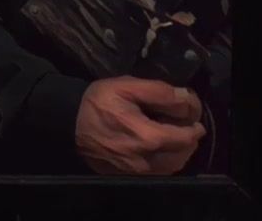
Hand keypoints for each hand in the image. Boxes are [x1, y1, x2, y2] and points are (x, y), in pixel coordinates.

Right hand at [75, 76, 204, 174]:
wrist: (68, 122)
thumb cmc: (98, 101)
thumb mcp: (127, 86)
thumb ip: (160, 92)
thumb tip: (185, 98)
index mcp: (146, 137)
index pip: (186, 136)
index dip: (193, 121)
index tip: (191, 110)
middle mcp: (144, 160)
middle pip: (183, 154)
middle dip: (189, 137)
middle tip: (185, 120)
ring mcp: (135, 171)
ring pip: (172, 166)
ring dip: (180, 150)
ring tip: (174, 133)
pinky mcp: (126, 175)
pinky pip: (157, 172)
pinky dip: (166, 159)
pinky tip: (160, 146)